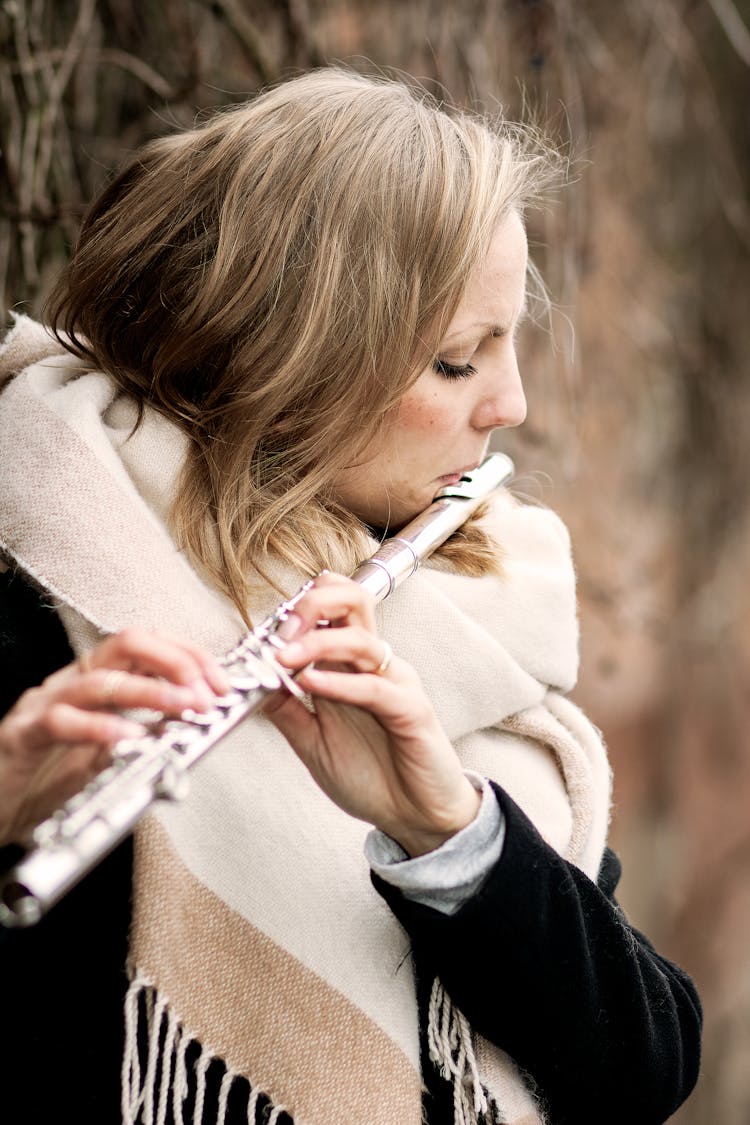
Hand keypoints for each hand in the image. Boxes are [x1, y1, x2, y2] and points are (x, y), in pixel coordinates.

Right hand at [0, 628, 229, 845]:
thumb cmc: (44, 781)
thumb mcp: (106, 756)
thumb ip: (140, 736)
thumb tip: (186, 724)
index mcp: (94, 680)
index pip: (148, 645)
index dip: (190, 656)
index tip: (222, 683)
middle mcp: (70, 683)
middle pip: (127, 643)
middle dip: (175, 661)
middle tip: (206, 692)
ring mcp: (44, 705)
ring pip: (101, 681)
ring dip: (151, 693)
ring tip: (184, 708)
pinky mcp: (22, 735)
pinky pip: (62, 722)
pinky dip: (100, 728)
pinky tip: (128, 739)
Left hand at [265, 573, 479, 855]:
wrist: (413, 817)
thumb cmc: (371, 777)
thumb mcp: (312, 742)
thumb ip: (286, 710)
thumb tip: (253, 680)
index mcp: (351, 665)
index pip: (332, 608)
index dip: (297, 608)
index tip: (264, 631)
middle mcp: (374, 664)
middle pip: (353, 601)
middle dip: (312, 604)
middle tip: (280, 629)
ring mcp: (395, 683)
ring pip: (360, 638)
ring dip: (316, 643)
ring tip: (283, 658)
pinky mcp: (411, 710)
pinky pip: (374, 687)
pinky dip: (339, 682)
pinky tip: (311, 684)